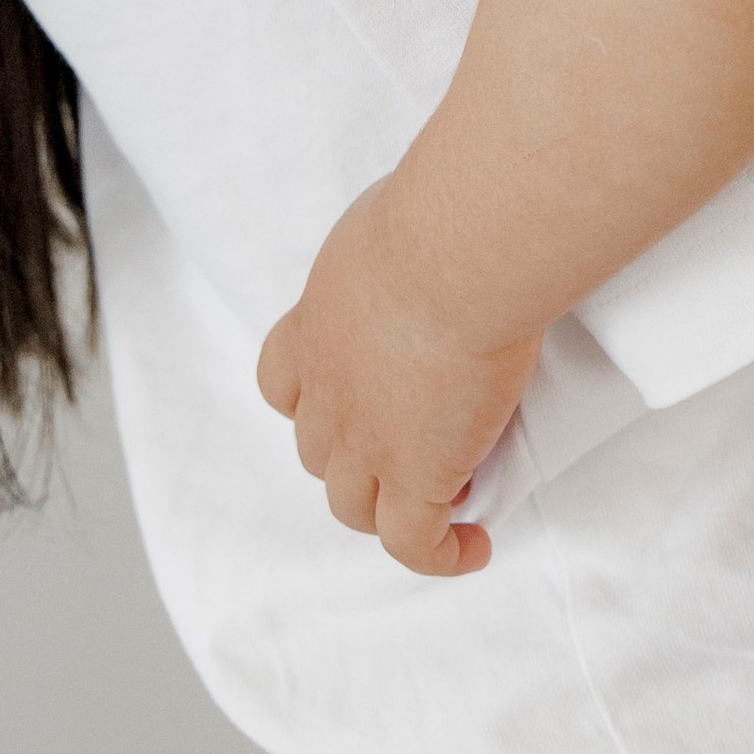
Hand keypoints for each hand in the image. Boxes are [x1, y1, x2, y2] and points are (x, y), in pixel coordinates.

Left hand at [255, 170, 540, 578]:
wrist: (457, 251)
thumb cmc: (442, 208)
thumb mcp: (401, 211)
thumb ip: (409, 230)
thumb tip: (448, 198)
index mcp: (320, 320)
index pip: (283, 379)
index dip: (310, 399)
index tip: (353, 397)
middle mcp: (328, 388)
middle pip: (319, 451)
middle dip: (358, 457)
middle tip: (418, 443)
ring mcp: (367, 440)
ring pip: (355, 506)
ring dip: (392, 510)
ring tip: (445, 500)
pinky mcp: (416, 477)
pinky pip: (414, 543)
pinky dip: (438, 555)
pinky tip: (471, 549)